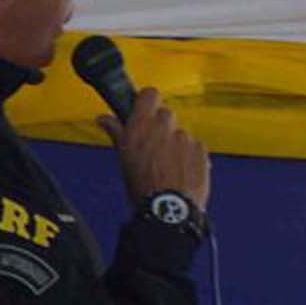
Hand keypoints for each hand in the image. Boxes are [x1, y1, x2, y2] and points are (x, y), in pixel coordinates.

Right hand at [101, 87, 211, 214]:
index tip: (144, 109)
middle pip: (166, 113)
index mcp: (141, 126)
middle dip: (161, 126)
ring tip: (169, 165)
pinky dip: (190, 155)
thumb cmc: (143, 188)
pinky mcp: (201, 150)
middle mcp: (164, 127)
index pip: (149, 94)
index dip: (147, 101)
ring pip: (181, 132)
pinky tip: (181, 171)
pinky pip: (195, 146)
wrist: (167, 210)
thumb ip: (116, 133)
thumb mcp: (123, 158)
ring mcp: (184, 138)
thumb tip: (104, 119)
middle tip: (155, 145)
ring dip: (176, 143)